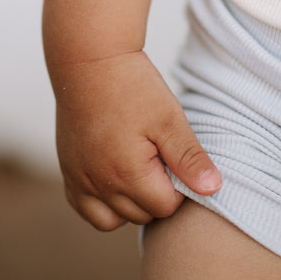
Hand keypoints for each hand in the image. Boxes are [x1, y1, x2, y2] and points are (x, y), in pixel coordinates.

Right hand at [53, 49, 221, 230]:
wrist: (90, 60)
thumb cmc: (132, 85)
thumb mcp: (169, 118)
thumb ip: (189, 158)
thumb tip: (212, 189)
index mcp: (127, 174)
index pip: (166, 208)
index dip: (179, 186)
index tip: (175, 156)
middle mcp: (99, 184)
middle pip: (141, 215)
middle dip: (156, 194)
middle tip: (158, 156)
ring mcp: (79, 180)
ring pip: (113, 219)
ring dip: (131, 203)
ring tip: (139, 168)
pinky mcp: (68, 171)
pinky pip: (85, 209)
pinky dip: (102, 203)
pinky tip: (115, 179)